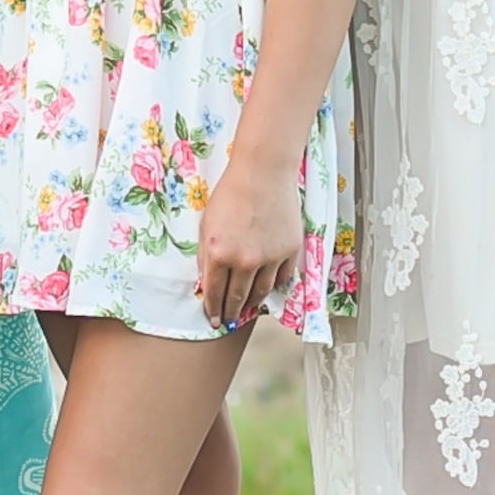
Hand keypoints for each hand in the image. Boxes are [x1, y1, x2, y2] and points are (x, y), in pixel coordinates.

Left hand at [194, 160, 303, 331]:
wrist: (263, 172)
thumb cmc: (231, 193)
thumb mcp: (206, 223)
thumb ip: (205, 255)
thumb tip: (207, 281)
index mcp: (218, 253)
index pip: (214, 293)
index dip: (212, 309)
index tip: (213, 320)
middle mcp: (244, 261)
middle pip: (237, 298)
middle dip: (231, 313)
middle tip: (228, 322)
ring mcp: (270, 258)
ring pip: (261, 292)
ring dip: (252, 304)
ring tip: (246, 310)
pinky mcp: (290, 251)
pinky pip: (282, 278)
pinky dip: (274, 286)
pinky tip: (267, 289)